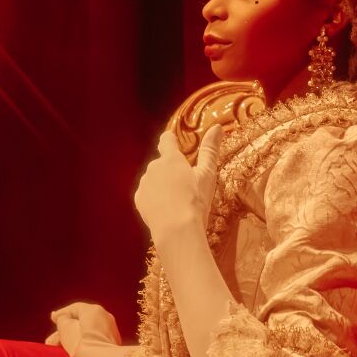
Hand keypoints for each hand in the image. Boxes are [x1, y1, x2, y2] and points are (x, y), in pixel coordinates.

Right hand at [45, 302, 127, 356]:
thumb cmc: (81, 344)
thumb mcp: (65, 328)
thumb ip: (62, 320)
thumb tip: (64, 319)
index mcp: (94, 310)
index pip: (75, 308)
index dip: (62, 314)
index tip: (53, 319)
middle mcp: (105, 317)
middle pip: (81, 323)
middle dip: (64, 333)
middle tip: (50, 342)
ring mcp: (111, 332)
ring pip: (87, 334)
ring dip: (72, 341)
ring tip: (58, 351)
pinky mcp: (112, 346)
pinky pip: (94, 342)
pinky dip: (83, 346)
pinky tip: (73, 355)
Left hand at [133, 124, 223, 243]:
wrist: (177, 230)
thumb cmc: (196, 200)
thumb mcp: (207, 175)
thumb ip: (210, 150)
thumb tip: (217, 126)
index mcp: (171, 158)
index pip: (167, 139)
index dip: (170, 140)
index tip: (174, 143)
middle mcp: (154, 166)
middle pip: (161, 162)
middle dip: (170, 170)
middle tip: (184, 186)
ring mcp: (144, 183)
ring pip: (153, 179)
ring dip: (162, 184)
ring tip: (175, 201)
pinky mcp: (138, 199)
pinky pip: (147, 193)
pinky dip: (154, 198)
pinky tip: (165, 210)